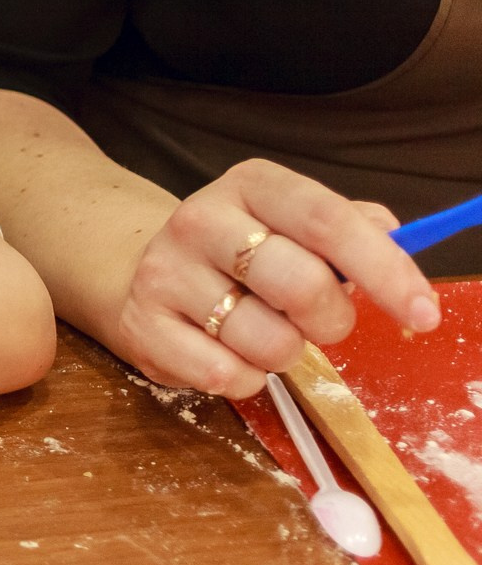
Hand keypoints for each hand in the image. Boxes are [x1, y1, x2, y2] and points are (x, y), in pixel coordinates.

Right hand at [114, 158, 439, 397]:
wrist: (143, 274)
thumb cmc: (239, 254)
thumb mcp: (291, 224)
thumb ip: (348, 227)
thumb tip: (394, 235)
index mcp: (250, 186)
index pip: (327, 219)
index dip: (385, 269)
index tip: (422, 313)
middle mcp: (199, 219)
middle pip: (300, 283)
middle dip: (331, 321)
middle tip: (320, 324)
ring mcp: (165, 272)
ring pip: (264, 340)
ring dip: (284, 353)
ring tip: (263, 335)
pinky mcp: (141, 326)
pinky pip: (224, 375)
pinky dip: (245, 379)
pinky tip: (230, 354)